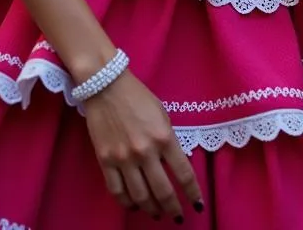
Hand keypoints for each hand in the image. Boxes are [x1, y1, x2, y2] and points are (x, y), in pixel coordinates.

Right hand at [84, 71, 202, 219]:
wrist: (106, 86)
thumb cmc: (138, 97)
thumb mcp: (162, 115)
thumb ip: (168, 141)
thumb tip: (172, 166)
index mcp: (164, 137)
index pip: (183, 173)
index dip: (193, 193)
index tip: (198, 205)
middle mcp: (145, 151)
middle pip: (162, 191)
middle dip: (173, 208)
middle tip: (177, 216)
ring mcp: (123, 158)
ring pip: (140, 196)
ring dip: (151, 209)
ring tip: (157, 214)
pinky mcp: (105, 161)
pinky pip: (117, 191)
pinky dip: (127, 203)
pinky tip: (134, 205)